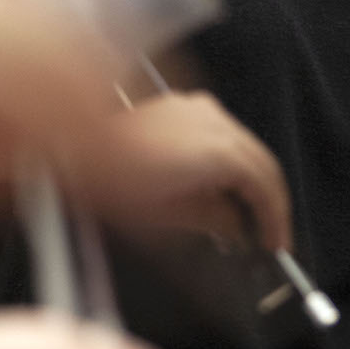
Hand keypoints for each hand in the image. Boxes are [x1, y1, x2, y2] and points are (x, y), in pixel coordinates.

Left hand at [66, 91, 290, 251]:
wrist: (72, 147)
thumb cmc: (111, 178)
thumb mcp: (172, 215)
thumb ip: (217, 221)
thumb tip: (237, 227)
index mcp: (215, 149)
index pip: (266, 183)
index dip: (277, 218)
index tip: (276, 242)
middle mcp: (210, 120)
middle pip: (261, 161)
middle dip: (267, 200)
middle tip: (266, 233)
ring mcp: (195, 107)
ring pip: (244, 145)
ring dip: (249, 180)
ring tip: (241, 216)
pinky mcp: (181, 105)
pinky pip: (222, 133)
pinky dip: (229, 161)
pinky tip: (218, 186)